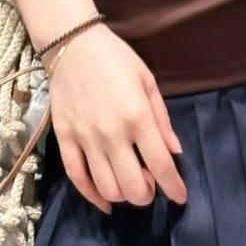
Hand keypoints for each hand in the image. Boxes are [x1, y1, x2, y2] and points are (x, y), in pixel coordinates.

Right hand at [47, 23, 187, 214]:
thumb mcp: (148, 82)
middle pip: (133, 185)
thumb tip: (175, 152)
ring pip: (107, 187)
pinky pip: (77, 177)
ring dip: (124, 195)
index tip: (180, 197)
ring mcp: (85, 138)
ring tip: (130, 185)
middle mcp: (112, 133)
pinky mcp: (64, 139)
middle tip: (151, 187)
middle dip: (147, 195)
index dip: (174, 187)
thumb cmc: (116, 59)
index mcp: (137, 116)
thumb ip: (162, 120)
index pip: (161, 165)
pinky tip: (105, 201)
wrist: (72, 45)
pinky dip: (92, 196)